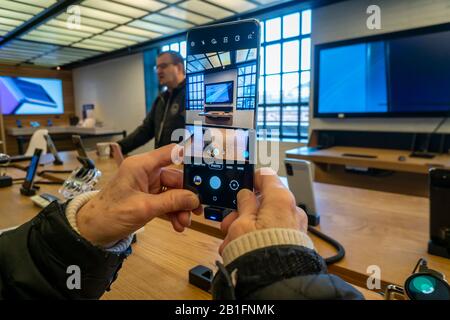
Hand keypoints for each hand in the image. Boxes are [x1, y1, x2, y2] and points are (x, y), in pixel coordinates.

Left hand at [77, 144, 201, 246]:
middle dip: (186, 196)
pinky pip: (166, 202)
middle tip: (196, 210)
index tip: (205, 166)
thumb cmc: (110, 214)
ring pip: (173, 192)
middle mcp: (145, 172)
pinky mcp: (147, 198)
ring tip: (184, 223)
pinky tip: (178, 224)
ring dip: (180, 207)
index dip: (189, 156)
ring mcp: (147, 186)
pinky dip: (173, 212)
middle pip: (175, 177)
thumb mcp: (143, 208)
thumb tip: (194, 199)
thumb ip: (171, 202)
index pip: (171, 152)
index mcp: (141, 165)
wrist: (92, 231)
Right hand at [219, 168, 307, 253]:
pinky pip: (272, 233)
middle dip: (243, 213)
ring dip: (246, 229)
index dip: (251, 179)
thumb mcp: (242, 223)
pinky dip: (257, 238)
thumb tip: (246, 195)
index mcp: (280, 198)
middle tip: (229, 223)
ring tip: (230, 243)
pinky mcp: (294, 242)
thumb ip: (244, 204)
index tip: (241, 183)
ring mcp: (295, 227)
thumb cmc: (260, 250)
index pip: (267, 176)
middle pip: (264, 203)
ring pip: (266, 220)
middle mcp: (292, 210)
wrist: (275, 281)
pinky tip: (242, 249)